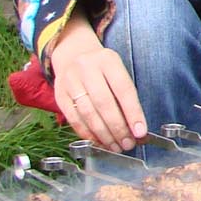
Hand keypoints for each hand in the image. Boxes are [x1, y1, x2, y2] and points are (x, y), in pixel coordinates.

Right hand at [48, 15, 144, 150]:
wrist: (73, 55)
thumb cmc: (102, 68)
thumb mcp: (117, 72)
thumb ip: (126, 97)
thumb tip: (136, 128)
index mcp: (108, 60)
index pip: (123, 89)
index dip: (133, 113)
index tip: (140, 132)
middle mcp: (87, 68)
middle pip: (104, 103)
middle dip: (118, 128)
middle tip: (127, 143)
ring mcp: (70, 81)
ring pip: (88, 113)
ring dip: (103, 134)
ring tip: (115, 146)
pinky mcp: (59, 95)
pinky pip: (74, 119)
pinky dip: (87, 134)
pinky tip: (98, 142)